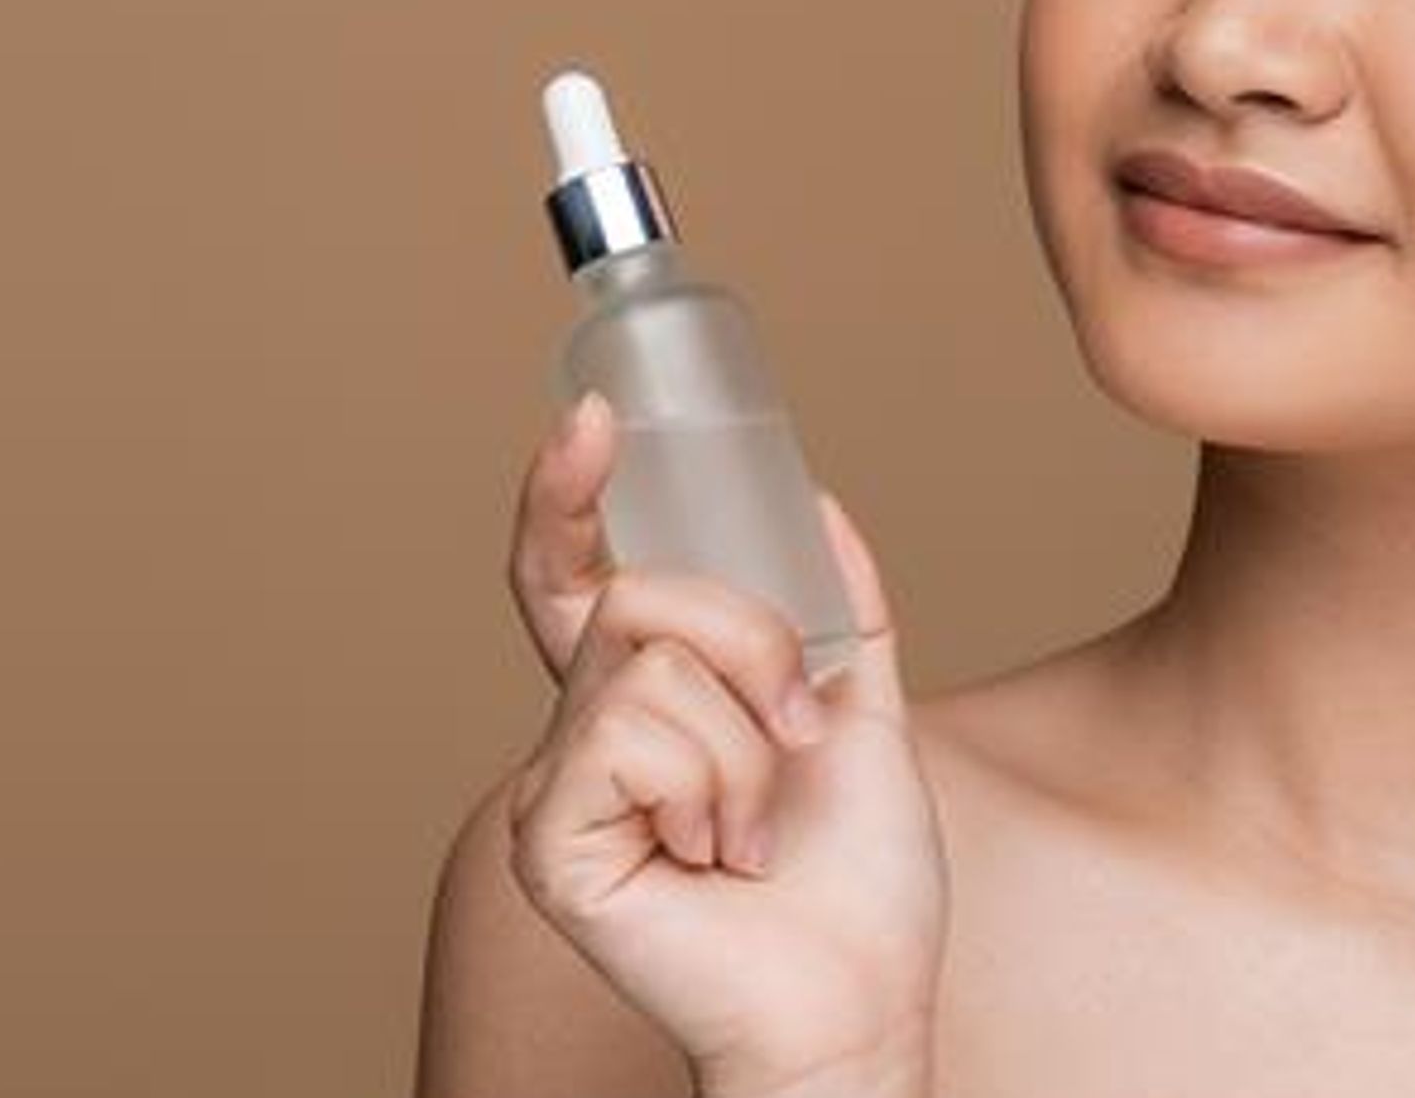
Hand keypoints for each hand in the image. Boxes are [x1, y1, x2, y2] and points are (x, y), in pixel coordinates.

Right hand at [502, 396, 947, 1097]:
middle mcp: (583, 736)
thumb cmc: (855, 889)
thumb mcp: (865, 716)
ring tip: (756, 823)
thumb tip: (820, 505)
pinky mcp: (549, 842)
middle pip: (633, 597)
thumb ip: (841, 616)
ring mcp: (556, 790)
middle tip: (800, 723)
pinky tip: (718, 854)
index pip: (575, 576)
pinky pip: (627, 737)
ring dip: (745, 741)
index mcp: (644, 703)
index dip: (568, 494)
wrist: (859, 999)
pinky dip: (708, 785)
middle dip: (747, 638)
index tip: (594, 416)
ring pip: (647, 666)